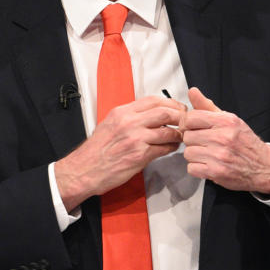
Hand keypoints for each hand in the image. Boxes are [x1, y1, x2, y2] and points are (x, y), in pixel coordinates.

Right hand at [55, 95, 184, 211]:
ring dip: (178, 134)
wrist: (84, 170)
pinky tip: (171, 148)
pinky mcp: (140, 155)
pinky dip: (171, 147)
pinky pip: (164, 148)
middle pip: (165, 112)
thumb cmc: (96, 150)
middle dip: (180, 116)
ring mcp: (135, 138)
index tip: (177, 107)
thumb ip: (128, 117)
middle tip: (185, 121)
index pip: (153, 100)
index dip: (170, 102)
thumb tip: (147, 114)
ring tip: (179, 136)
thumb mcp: (109, 124)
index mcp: (122, 112)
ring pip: (168, 130)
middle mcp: (129, 122)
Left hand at [181, 87, 269, 194]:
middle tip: (204, 143)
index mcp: (225, 121)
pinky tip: (208, 165)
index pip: (190, 118)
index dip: (188, 124)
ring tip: (208, 154)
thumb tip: (192, 91)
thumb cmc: (245, 142)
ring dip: (195, 155)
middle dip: (193, 141)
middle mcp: (223, 137)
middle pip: (187, 136)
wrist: (263, 166)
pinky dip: (197, 168)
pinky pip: (192, 168)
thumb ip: (207, 106)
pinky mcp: (216, 172)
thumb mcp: (229, 119)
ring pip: (188, 153)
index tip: (193, 128)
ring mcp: (219, 155)